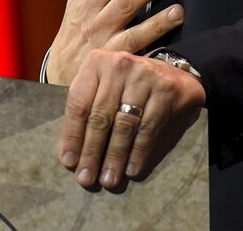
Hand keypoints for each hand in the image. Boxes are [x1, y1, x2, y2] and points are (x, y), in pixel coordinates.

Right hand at [44, 0, 185, 84]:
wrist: (58, 73)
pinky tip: (172, 29)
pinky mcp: (112, 60)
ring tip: (177, 3)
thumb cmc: (74, 25)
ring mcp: (103, 39)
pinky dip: (153, 37)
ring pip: (130, 22)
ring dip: (155, 12)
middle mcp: (93, 16)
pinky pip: (134, 48)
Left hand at [59, 49, 206, 189]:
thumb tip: (70, 155)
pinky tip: (132, 169)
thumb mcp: (103, 87)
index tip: (69, 162)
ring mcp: (144, 76)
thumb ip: (87, 111)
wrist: (172, 74)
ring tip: (108, 179)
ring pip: (124, 125)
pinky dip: (139, 152)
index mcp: (96, 63)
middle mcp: (118, 65)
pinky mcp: (166, 90)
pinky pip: (148, 128)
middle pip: (100, 116)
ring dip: (115, 156)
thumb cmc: (128, 85)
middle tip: (87, 178)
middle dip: (92, 152)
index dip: (72, 135)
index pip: (78, 104)